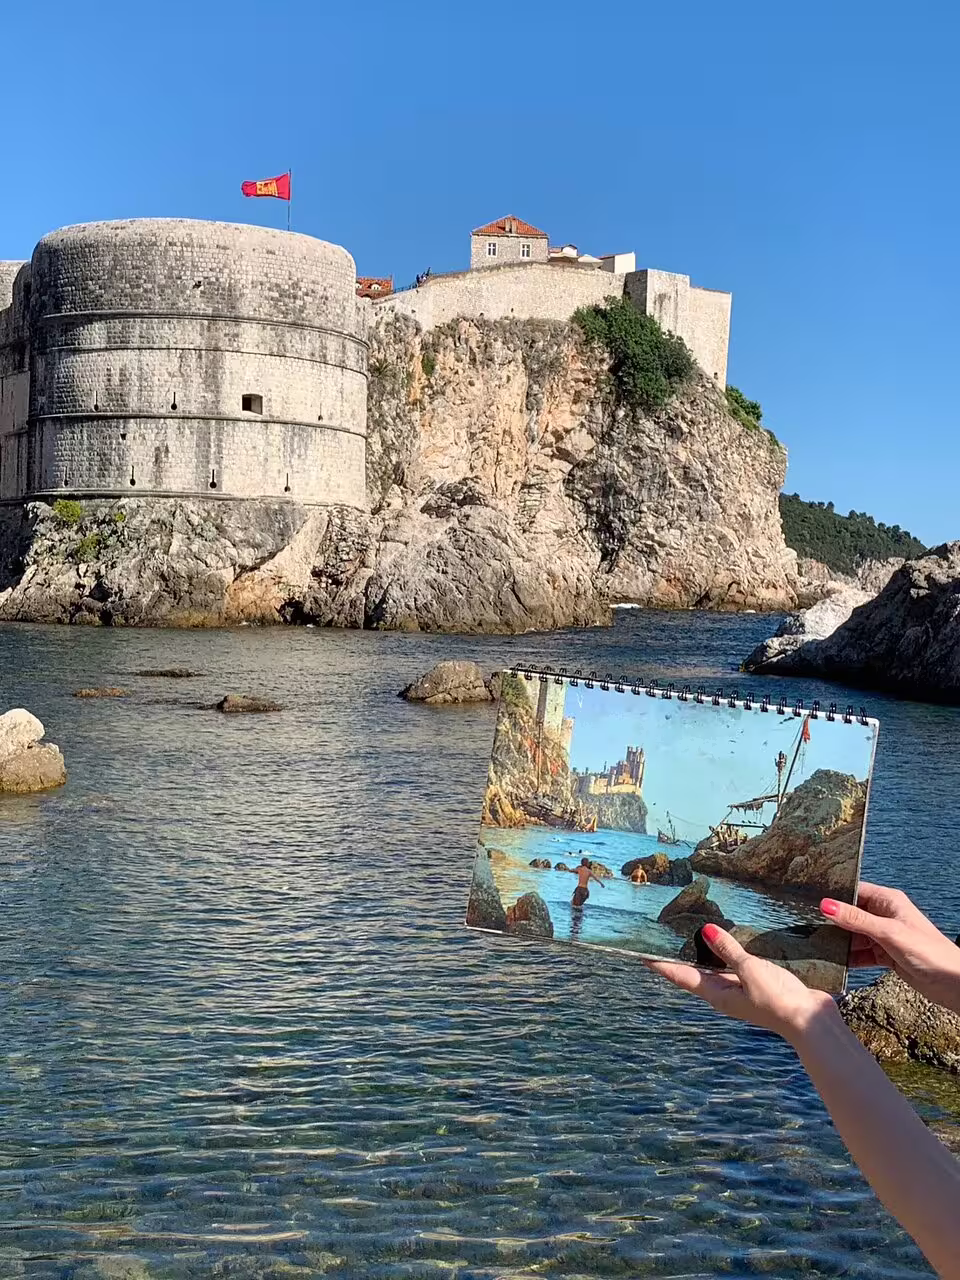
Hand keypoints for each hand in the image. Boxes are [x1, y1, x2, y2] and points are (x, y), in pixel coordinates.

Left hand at [645, 924, 837, 1045]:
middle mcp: (723, 993)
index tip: (640, 954)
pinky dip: (726, 953)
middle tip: (662, 936)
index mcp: (716, 994)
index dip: (660, 965)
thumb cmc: (777, 999)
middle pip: (694, 972)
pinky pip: (734, 965)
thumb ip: (728, 951)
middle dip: (678, 956)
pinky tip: (728, 940)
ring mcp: (739, 990)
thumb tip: (706, 931)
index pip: (680, 976)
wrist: (809, 1020)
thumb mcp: (749, 970)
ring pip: (714, 968)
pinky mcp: (755, 984)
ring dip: (702, 953)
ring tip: (689, 933)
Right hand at [821, 883, 959, 1014]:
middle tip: (807, 926)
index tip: (810, 901)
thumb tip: (826, 904)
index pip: (855, 891)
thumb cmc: (928, 951)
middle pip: (851, 914)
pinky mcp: (886, 955)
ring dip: (839, 942)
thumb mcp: (888, 932)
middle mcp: (885, 916)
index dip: (834, 896)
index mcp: (888, 901)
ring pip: (854, 936)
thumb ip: (856, 919)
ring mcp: (885, 936)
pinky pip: (861, 954)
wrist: (952, 983)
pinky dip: (849, 958)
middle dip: (833, 921)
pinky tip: (835, 962)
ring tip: (816, 945)